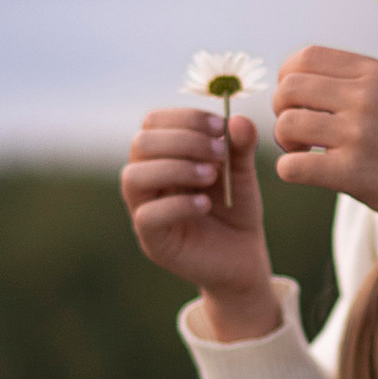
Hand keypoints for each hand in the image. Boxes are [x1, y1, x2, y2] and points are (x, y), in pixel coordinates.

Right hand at [121, 105, 283, 341]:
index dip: (185, 118)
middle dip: (183, 141)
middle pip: (141, 144)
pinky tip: (205, 204)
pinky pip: (147, 216)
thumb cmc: (236, 213)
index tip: (220, 126)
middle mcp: (147, 180)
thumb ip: (240, 146)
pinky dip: (177, 204)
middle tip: (220, 153)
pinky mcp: (152, 241)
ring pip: (133, 177)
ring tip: (211, 175)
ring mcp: (144, 210)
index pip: (154, 123)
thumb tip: (235, 118)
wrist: (244, 260)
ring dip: (175, 168)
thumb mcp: (242, 173)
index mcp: (163, 157)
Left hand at [269, 49, 377, 232]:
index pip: (306, 57)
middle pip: (289, 88)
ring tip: (303, 153)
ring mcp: (358, 134)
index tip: (297, 100)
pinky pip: (291, 167)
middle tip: (297, 131)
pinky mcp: (352, 173)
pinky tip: (306, 173)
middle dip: (282, 110)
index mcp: (376, 74)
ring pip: (286, 124)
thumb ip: (358, 81)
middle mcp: (366, 98)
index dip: (288, 77)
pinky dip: (289, 171)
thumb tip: (301, 78)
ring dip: (284, 142)